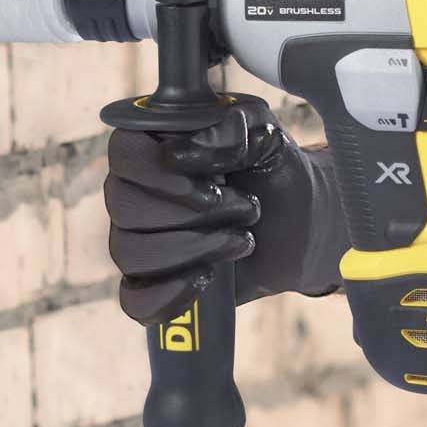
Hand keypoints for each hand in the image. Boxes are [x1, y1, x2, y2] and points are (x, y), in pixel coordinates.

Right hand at [103, 117, 347, 323]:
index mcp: (152, 143)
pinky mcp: (153, 283)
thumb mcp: (265, 135)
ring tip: (242, 239)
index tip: (213, 184)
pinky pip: (134, 300)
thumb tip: (186, 149)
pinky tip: (207, 278)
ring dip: (193, 247)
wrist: (304, 221)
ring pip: (128, 251)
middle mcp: (134, 189)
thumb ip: (231, 126)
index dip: (161, 173)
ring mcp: (138, 238)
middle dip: (193, 213)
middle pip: (123, 205)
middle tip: (244, 208)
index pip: (122, 153)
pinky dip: (168, 294)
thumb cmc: (273, 167)